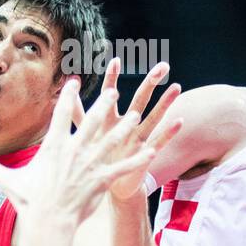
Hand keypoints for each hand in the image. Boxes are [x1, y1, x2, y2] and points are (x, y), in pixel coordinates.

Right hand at [0, 80, 155, 224]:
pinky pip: (122, 167)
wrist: (48, 224)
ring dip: (123, 127)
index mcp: (52, 148)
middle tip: (114, 90)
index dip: (68, 97)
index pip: (60, 116)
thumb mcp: (9, 183)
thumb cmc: (29, 203)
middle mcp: (73, 151)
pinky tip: (151, 151)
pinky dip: (137, 160)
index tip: (75, 82)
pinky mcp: (101, 180)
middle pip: (90, 122)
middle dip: (103, 105)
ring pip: (110, 140)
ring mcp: (89, 165)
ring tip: (135, 114)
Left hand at [72, 58, 181, 201]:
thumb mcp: (85, 134)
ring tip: (176, 87)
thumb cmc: (96, 157)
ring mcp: (138, 137)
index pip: (112, 93)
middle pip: (140, 99)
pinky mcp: (145, 153)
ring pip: (153, 117)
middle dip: (151, 82)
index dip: (112, 78)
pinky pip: (159, 141)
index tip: (115, 60)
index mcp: (110, 119)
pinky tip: (179, 121)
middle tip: (163, 66)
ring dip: (165, 103)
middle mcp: (127, 124)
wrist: (108, 186)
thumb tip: (66, 92)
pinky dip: (168, 132)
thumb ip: (76, 113)